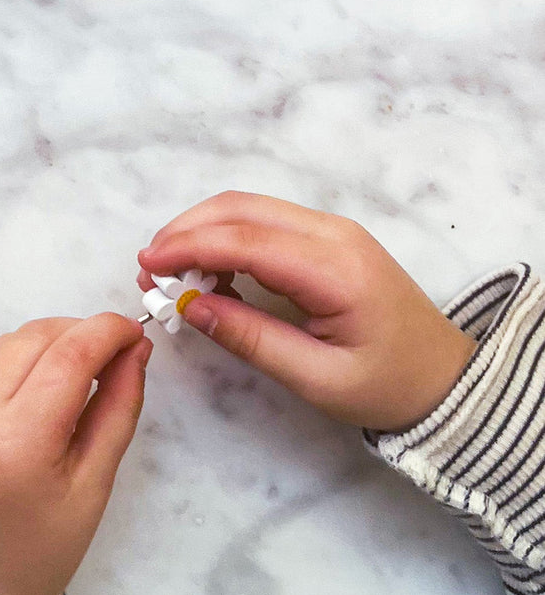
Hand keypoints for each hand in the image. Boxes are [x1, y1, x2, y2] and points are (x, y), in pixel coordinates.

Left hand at [0, 313, 150, 594]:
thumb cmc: (36, 547)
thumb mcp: (92, 487)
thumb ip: (117, 410)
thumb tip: (134, 350)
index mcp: (16, 441)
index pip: (69, 355)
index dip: (107, 331)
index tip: (134, 330)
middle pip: (38, 337)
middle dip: (82, 334)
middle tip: (114, 356)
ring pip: (11, 339)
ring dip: (50, 342)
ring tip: (78, 375)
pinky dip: (18, 356)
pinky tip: (38, 382)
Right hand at [137, 191, 475, 430]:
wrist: (448, 380)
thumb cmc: (387, 387)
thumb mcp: (317, 379)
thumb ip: (251, 339)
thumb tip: (189, 307)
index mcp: (334, 268)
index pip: (244, 239)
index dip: (189, 246)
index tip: (147, 266)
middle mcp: (331, 232)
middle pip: (239, 208)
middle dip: (185, 232)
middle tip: (148, 270)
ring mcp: (330, 228)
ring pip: (247, 207)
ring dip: (200, 230)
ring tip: (170, 273)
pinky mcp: (325, 235)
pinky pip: (262, 220)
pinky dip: (224, 235)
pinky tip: (210, 272)